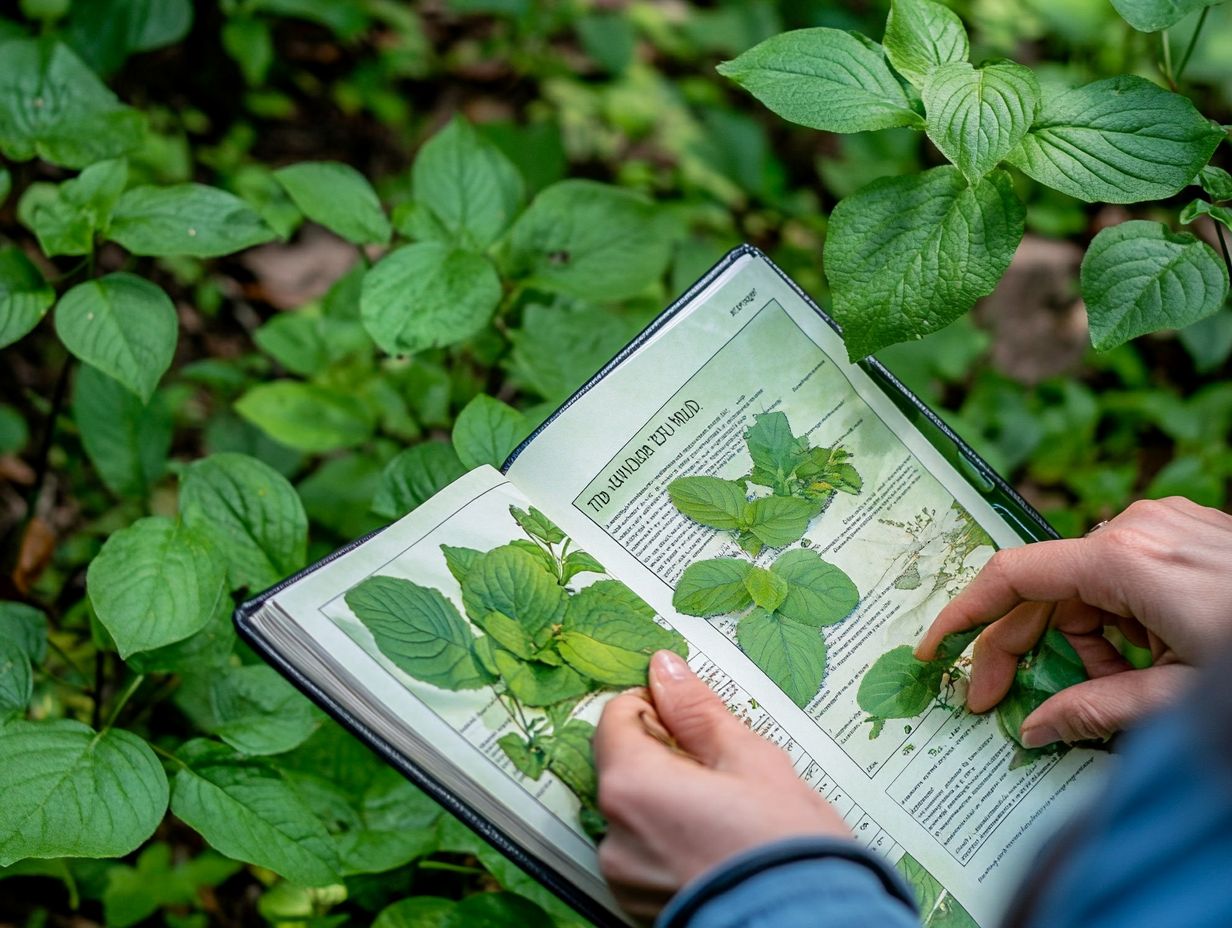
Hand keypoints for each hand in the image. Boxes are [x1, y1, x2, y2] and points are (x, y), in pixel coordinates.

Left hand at [594, 649, 848, 922]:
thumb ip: (698, 712)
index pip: (616, 719)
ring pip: (638, 812)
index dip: (654, 706)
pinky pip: (647, 854)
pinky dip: (674, 841)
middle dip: (667, 756)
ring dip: (672, 800)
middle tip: (724, 767)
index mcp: (632, 787)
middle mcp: (615, 836)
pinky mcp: (642, 906)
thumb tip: (668, 670)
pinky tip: (720, 844)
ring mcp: (626, 877)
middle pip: (625, 767)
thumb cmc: (786, 851)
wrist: (809, 927)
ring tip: (730, 812)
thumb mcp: (750, 760)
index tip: (690, 714)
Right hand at [916, 497, 1231, 748]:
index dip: (963, 618)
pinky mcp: (1185, 533)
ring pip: (1087, 588)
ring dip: (1085, 641)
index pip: (1012, 577)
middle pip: (1046, 589)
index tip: (934, 654)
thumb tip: (1034, 730)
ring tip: (1126, 686)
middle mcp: (1134, 527)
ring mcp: (1163, 525)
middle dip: (1024, 649)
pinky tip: (1151, 658)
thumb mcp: (1178, 697)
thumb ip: (1096, 710)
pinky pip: (1124, 577)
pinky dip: (1120, 622)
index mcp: (1122, 558)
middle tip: (1002, 706)